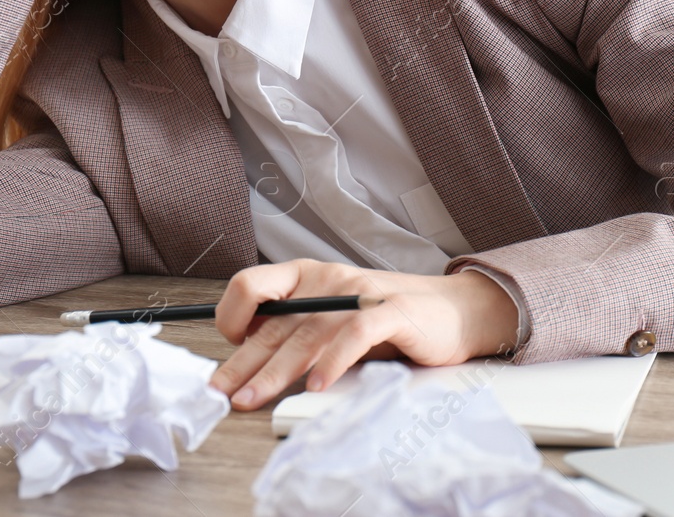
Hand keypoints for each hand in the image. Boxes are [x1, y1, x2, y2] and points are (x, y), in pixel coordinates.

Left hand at [207, 260, 521, 410]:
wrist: (453, 311)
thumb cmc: (387, 320)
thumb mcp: (332, 318)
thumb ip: (296, 331)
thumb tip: (246, 361)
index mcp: (307, 275)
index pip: (251, 285)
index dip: (232, 316)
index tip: (231, 349)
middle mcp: (327, 280)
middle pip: (275, 324)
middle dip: (243, 364)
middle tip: (220, 394)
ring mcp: (359, 293)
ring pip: (307, 335)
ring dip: (275, 373)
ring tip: (252, 399)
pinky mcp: (392, 312)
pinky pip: (354, 336)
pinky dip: (333, 362)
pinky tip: (317, 386)